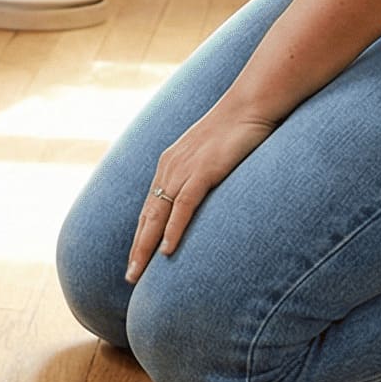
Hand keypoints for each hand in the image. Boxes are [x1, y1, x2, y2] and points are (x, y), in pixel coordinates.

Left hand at [126, 108, 278, 282]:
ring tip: (139, 272)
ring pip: (158, 215)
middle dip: (136, 248)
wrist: (250, 104)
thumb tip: (207, 191)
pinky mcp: (203, 171)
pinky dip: (173, 229)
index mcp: (169, 164)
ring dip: (146, 246)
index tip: (136, 259)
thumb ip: (204, 173)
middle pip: (147, 215)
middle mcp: (169, 168)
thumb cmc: (237, 128)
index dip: (141, 235)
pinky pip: (183, 206)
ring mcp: (184, 169)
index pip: (150, 207)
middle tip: (130, 277)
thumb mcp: (212, 153)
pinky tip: (167, 250)